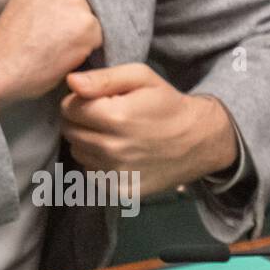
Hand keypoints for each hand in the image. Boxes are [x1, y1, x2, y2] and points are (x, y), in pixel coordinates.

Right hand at [0, 0, 102, 108]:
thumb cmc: (6, 43)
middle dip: (72, 21)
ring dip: (80, 36)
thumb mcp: (23, 3)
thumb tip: (67, 9)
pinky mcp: (87, 24)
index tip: (45, 23)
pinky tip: (61, 56)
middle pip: (83, 2)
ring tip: (54, 49)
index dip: (60, 10)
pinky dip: (84, 52)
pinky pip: (97, 40)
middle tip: (50, 39)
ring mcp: (76, 1)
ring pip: (91, 21)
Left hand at [60, 63, 236, 196]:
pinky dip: (98, 162)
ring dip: (87, 141)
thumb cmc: (167, 104)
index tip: (96, 100)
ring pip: (78, 152)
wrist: (200, 141)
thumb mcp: (141, 77)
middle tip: (104, 116)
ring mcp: (117, 175)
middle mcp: (113, 150)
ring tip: (112, 134)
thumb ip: (103, 78)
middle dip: (80, 120)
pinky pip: (91, 173)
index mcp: (116, 117)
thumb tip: (71, 81)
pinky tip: (118, 153)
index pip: (68, 108)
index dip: (78, 100)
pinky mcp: (122, 192)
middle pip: (69, 131)